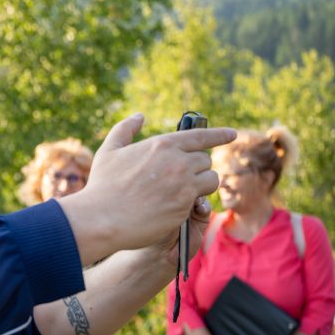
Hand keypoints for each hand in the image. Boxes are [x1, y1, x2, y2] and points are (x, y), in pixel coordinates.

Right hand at [58, 114, 234, 261]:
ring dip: (201, 186)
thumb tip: (140, 116)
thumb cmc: (102, 186)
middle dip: (197, 169)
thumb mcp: (109, 151)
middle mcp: (177, 160)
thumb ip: (125, 130)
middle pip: (205, 160)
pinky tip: (176, 208)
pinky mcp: (186, 204)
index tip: (232, 134)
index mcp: (161, 144)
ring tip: (183, 194)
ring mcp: (184, 182)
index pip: (200, 136)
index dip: (219, 134)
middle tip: (181, 180)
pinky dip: (193, 203)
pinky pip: (203, 200)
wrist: (102, 218)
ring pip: (211, 180)